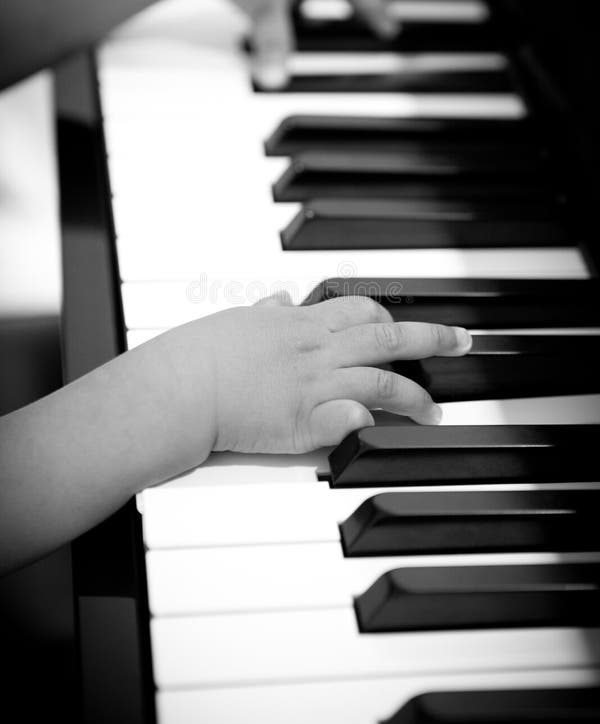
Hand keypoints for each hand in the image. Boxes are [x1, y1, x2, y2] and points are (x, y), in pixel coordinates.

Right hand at [159, 293, 471, 455]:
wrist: (180, 387)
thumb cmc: (203, 354)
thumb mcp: (238, 320)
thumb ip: (267, 310)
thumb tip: (282, 298)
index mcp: (301, 324)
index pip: (363, 311)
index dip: (393, 317)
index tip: (410, 326)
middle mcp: (315, 351)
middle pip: (388, 338)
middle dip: (433, 337)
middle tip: (462, 342)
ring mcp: (313, 387)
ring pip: (382, 382)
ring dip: (415, 396)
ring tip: (433, 411)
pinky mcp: (302, 423)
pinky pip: (351, 417)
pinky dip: (372, 418)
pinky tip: (384, 426)